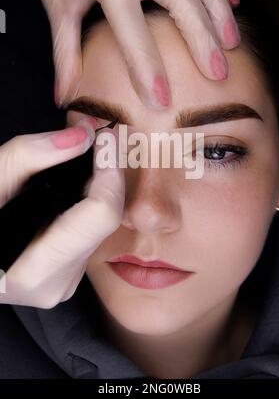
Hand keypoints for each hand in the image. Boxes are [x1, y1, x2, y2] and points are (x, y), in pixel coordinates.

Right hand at [0, 119, 124, 307]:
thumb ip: (29, 156)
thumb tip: (81, 135)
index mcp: (36, 269)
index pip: (101, 214)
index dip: (109, 171)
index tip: (106, 137)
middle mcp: (58, 283)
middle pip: (106, 219)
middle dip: (106, 174)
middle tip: (100, 139)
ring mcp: (63, 284)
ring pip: (100, 227)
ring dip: (98, 189)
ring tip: (89, 157)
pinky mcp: (65, 276)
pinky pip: (89, 235)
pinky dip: (86, 206)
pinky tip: (76, 186)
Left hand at [17, 0, 239, 108]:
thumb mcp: (57, 10)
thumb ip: (64, 53)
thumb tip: (64, 97)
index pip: (131, 24)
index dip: (146, 64)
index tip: (160, 100)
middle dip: (201, 37)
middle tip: (217, 74)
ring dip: (219, 11)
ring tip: (232, 46)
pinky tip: (233, 7)